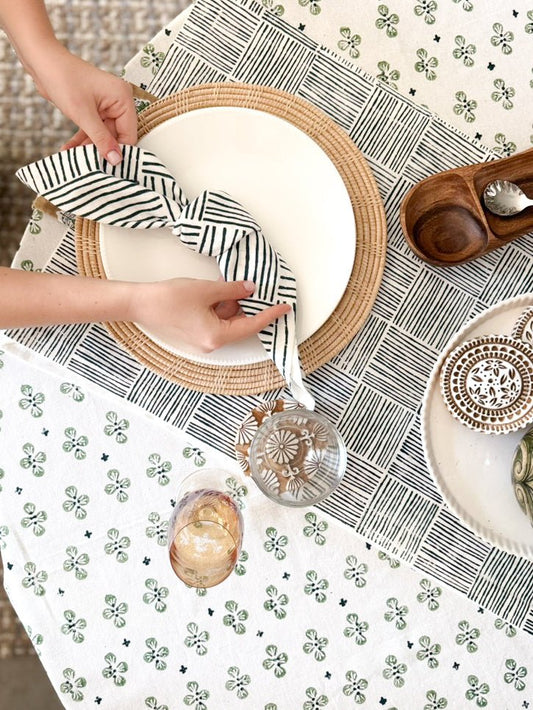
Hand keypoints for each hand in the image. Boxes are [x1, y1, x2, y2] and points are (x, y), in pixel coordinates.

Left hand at [33, 46, 136, 163]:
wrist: (41, 61)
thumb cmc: (63, 78)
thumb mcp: (83, 114)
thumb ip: (101, 139)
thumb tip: (116, 160)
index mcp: (123, 99)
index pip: (129, 134)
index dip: (120, 151)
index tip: (110, 168)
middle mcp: (118, 101)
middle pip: (116, 136)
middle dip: (101, 150)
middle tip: (90, 165)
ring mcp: (106, 105)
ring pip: (103, 135)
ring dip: (88, 146)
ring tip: (75, 158)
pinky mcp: (94, 108)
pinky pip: (93, 129)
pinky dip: (82, 139)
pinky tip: (70, 149)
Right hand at [129, 278, 291, 352]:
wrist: (140, 303)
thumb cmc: (168, 298)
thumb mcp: (207, 290)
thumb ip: (233, 290)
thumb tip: (250, 289)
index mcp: (217, 337)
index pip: (252, 325)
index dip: (269, 314)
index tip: (284, 307)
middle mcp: (211, 343)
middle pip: (239, 324)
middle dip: (246, 305)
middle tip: (256, 288)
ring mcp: (203, 339)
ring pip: (227, 320)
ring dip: (231, 303)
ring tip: (228, 284)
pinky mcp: (196, 332)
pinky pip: (216, 319)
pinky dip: (220, 306)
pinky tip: (217, 290)